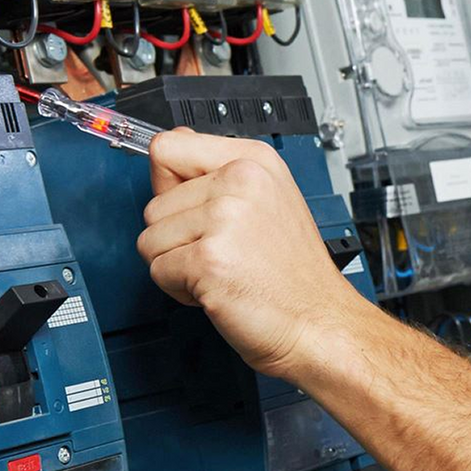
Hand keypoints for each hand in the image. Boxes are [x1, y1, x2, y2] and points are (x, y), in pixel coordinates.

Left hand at [137, 128, 372, 382]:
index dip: (168, 184)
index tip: (190, 207)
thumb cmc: (296, 274)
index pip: (169, 147)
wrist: (320, 322)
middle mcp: (242, 181)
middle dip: (178, 237)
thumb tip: (169, 147)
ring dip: (177, 265)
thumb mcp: (269, 201)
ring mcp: (225, 218)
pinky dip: (180, 290)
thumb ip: (216, 173)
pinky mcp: (209, 259)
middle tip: (226, 252)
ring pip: (151, 239)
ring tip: (224, 270)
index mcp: (255, 161)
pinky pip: (157, 271)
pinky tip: (220, 288)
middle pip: (154, 204)